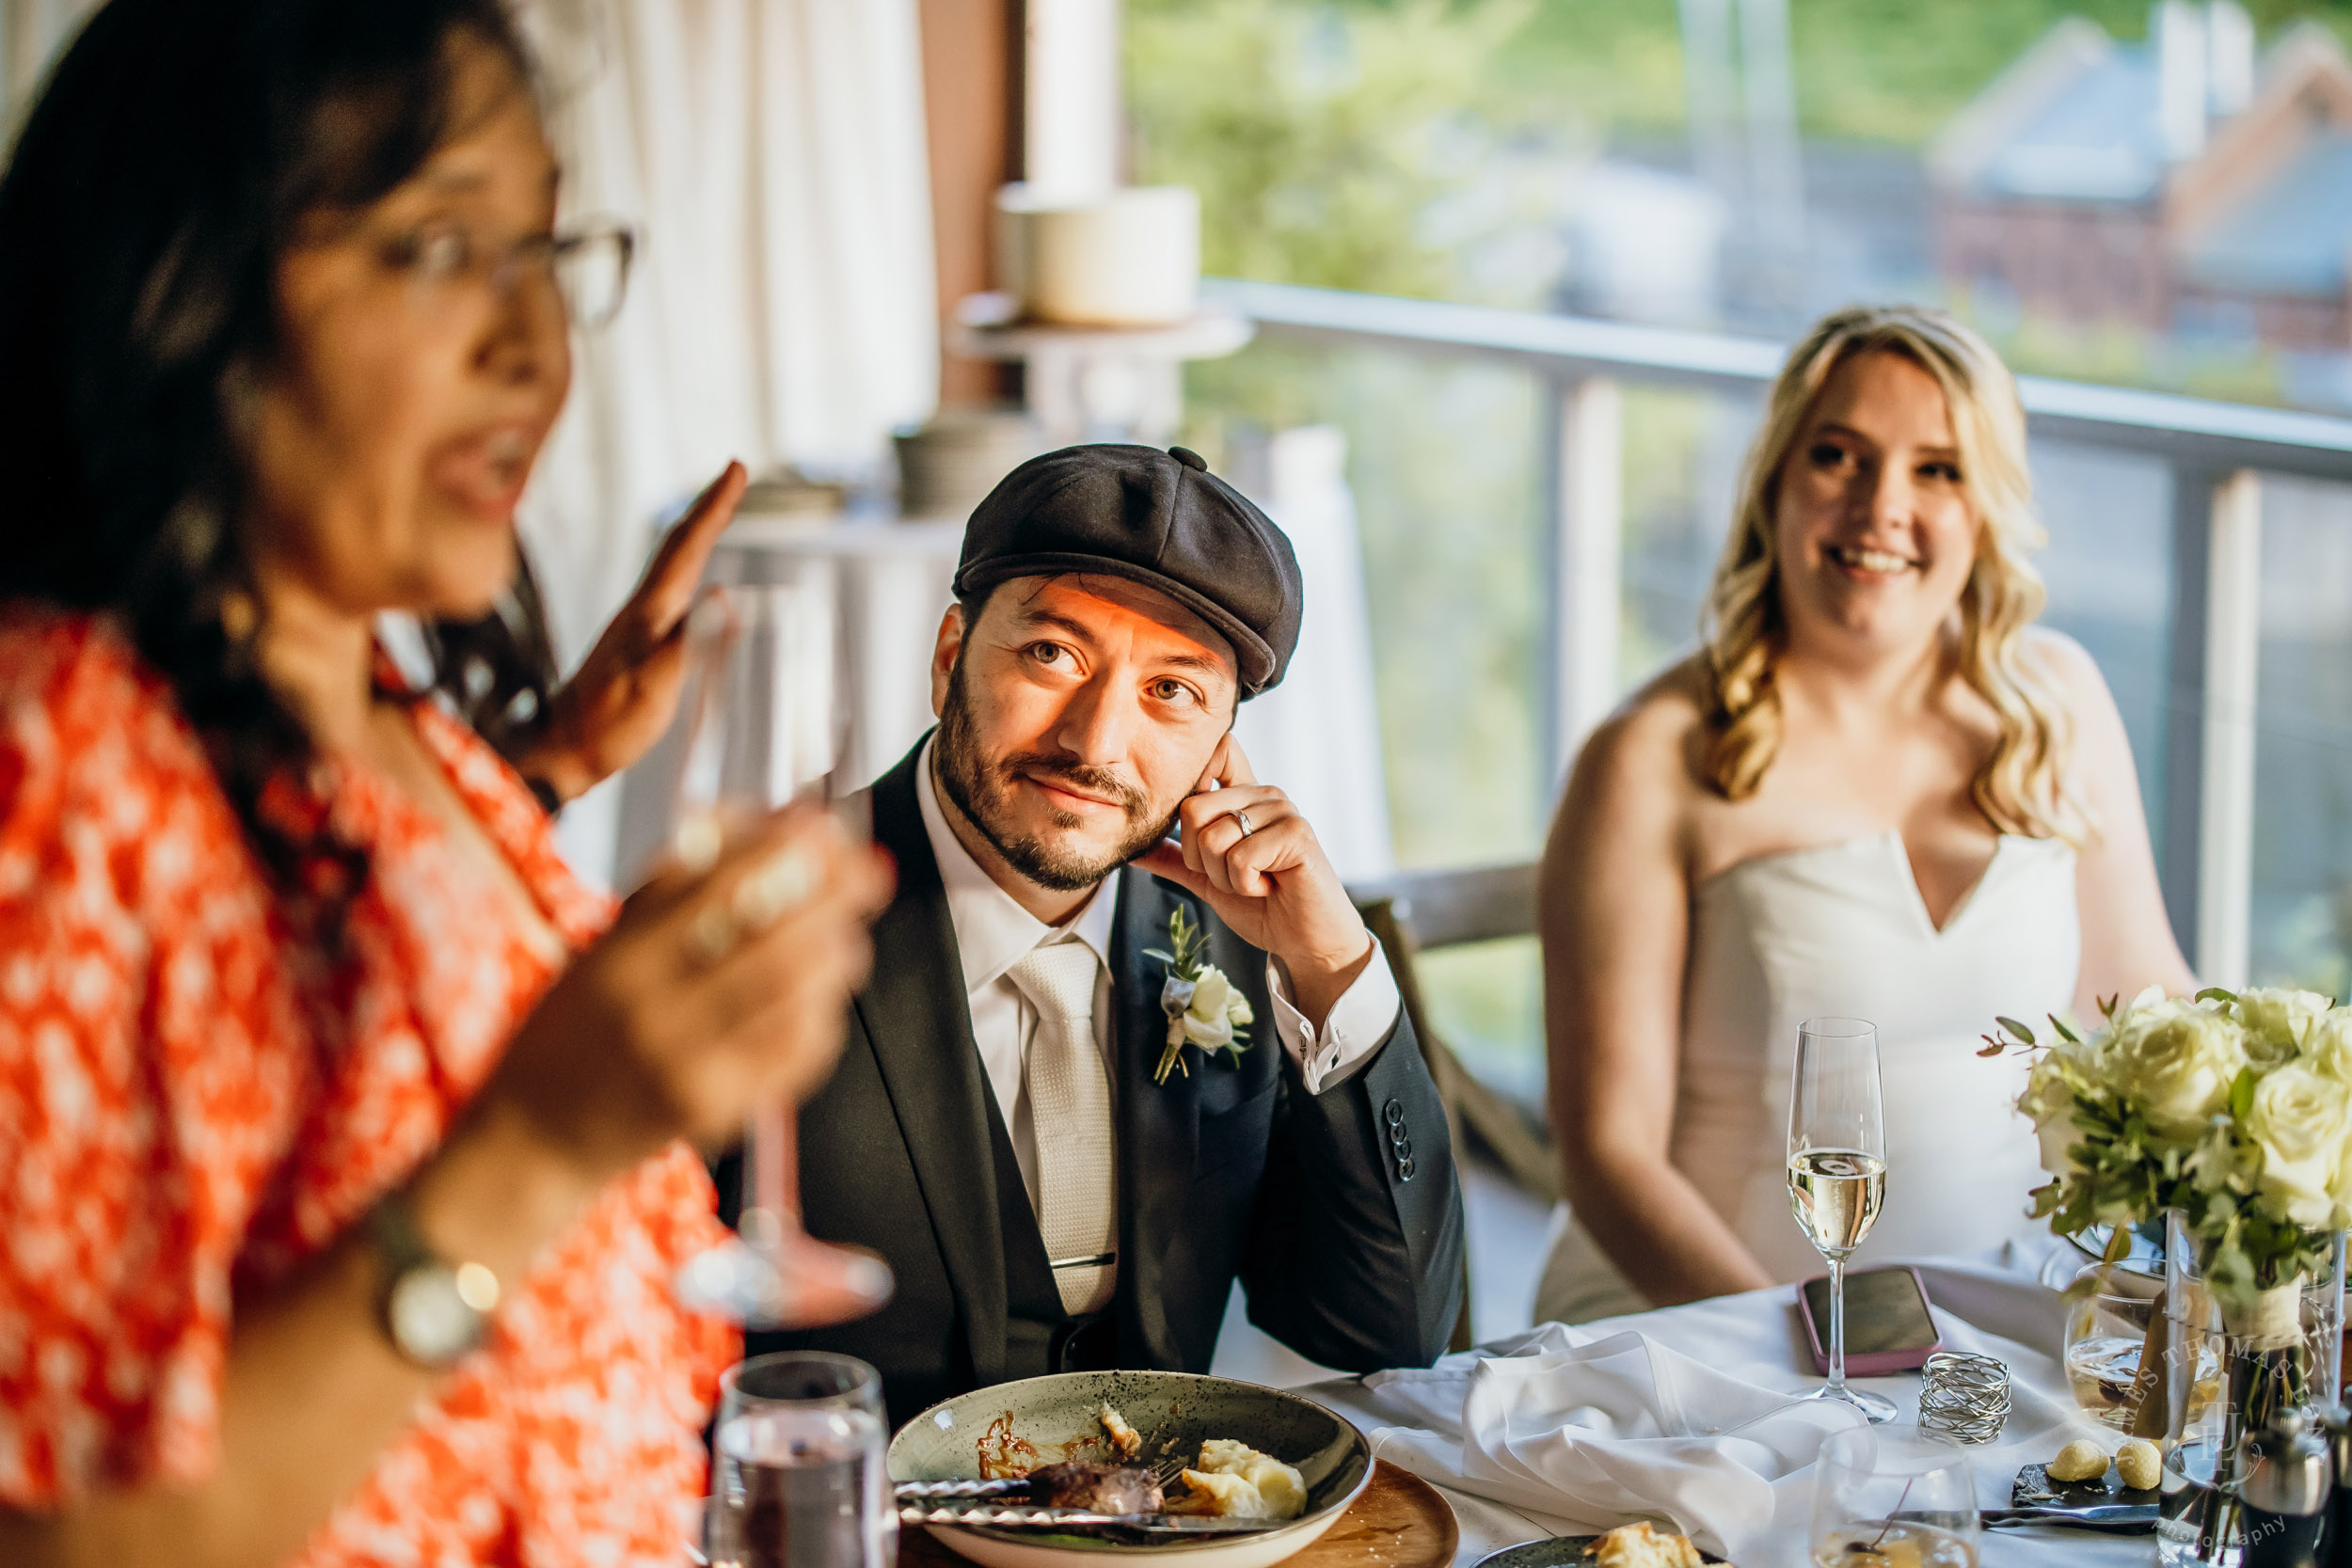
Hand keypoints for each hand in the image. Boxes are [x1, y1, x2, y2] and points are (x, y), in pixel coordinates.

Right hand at [488, 801, 895, 1178]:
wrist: (535, 1138)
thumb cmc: (571, 1033)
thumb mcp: (602, 950)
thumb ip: (670, 893)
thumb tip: (754, 829)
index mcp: (620, 959)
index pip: (717, 884)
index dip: (783, 847)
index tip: (822, 827)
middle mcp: (653, 1011)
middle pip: (773, 940)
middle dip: (835, 897)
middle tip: (868, 872)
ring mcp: (689, 1066)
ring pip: (793, 996)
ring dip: (837, 954)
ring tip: (847, 936)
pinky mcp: (717, 1112)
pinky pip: (793, 1055)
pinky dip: (821, 1016)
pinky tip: (821, 999)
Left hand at [512, 462, 747, 803]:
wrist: (559, 752)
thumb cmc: (606, 727)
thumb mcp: (654, 688)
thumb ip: (689, 643)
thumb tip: (725, 596)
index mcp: (649, 613)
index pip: (687, 548)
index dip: (714, 508)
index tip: (737, 468)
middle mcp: (641, 610)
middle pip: (678, 546)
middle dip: (709, 508)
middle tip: (734, 476)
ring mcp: (635, 626)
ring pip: (671, 565)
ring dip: (697, 534)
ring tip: (718, 513)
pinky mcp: (634, 644)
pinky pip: (670, 591)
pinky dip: (688, 569)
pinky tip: (693, 582)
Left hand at [1135, 735, 1372, 1026]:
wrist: (1304, 943)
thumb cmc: (1264, 908)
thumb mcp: (1207, 881)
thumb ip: (1174, 859)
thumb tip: (1132, 848)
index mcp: (1244, 797)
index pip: (1217, 751)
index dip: (1193, 779)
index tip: (1200, 829)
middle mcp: (1264, 795)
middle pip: (1192, 808)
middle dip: (1201, 860)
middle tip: (1235, 875)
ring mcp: (1283, 811)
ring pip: (1213, 838)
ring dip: (1225, 878)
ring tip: (1256, 883)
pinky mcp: (1297, 834)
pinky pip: (1240, 857)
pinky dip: (1245, 885)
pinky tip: (1270, 888)